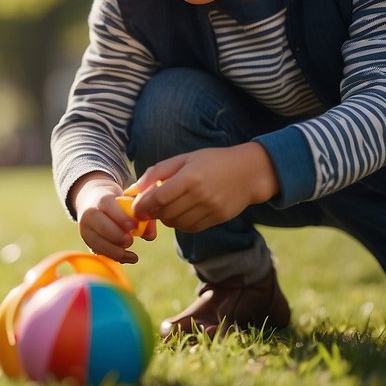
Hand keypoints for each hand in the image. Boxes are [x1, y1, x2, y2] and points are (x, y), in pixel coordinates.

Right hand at [70, 173, 155, 263]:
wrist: (94, 201)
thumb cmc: (119, 203)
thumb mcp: (130, 202)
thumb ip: (143, 214)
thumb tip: (150, 236)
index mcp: (101, 198)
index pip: (107, 205)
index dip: (120, 217)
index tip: (133, 227)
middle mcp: (89, 213)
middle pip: (101, 225)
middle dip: (117, 236)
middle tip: (130, 241)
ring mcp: (85, 228)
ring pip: (98, 242)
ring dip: (116, 251)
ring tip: (133, 256)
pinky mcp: (87, 242)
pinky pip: (99, 252)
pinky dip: (115, 258)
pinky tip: (129, 258)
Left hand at [132, 142, 279, 233]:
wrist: (249, 172)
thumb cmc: (213, 161)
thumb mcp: (185, 158)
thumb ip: (159, 171)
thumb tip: (136, 188)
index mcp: (190, 177)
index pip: (159, 198)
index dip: (143, 205)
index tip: (136, 208)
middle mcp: (200, 195)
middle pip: (166, 213)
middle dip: (153, 213)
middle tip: (149, 207)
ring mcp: (210, 209)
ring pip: (177, 223)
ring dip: (166, 218)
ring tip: (167, 208)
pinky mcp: (217, 218)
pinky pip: (190, 228)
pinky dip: (181, 223)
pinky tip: (182, 212)